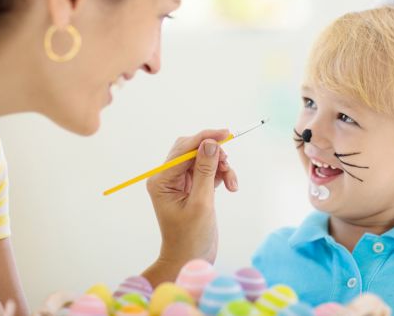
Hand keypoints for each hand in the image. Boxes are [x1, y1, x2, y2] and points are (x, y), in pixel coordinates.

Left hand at [142, 129, 237, 284]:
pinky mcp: (193, 186)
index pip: (183, 149)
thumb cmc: (191, 237)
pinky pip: (208, 169)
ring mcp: (180, 181)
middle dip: (213, 153)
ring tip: (231, 182)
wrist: (190, 260)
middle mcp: (168, 177)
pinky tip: (230, 186)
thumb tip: (210, 143)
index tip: (226, 133)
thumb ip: (205, 171)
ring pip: (203, 158)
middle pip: (192, 149)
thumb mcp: (201, 203)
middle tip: (228, 163)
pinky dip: (221, 174)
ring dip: (220, 165)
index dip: (205, 138)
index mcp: (162, 180)